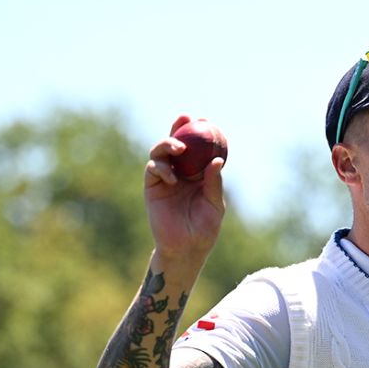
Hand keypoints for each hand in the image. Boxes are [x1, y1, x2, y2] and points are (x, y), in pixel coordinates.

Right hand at [144, 115, 226, 264]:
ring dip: (167, 144)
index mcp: (197, 174)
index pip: (197, 148)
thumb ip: (214, 182)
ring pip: (160, 152)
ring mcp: (164, 179)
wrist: (185, 249)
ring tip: (179, 149)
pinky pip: (152, 170)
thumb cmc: (204, 229)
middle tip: (185, 118)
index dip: (199, 133)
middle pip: (176, 144)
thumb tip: (216, 160)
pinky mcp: (151, 188)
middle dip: (178, 127)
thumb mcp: (214, 204)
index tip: (204, 120)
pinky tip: (173, 177)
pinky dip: (161, 168)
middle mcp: (179, 173)